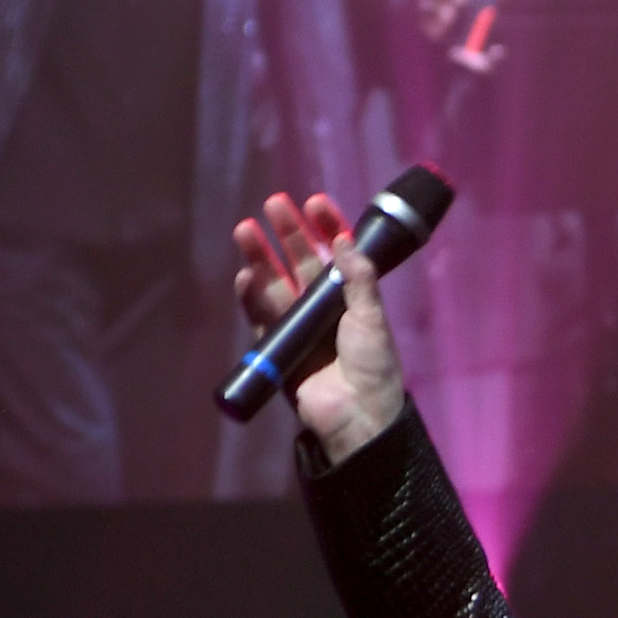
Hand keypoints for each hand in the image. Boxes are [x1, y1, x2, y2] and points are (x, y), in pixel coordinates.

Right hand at [231, 190, 408, 461]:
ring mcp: (299, 325)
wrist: (356, 415)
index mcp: (351, 296)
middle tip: (274, 203)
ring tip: (245, 230)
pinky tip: (245, 276)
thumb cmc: (372, 365)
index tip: (314, 202)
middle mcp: (323, 306)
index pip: (336, 253)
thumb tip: (343, 241)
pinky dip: (251, 297)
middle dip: (288, 232)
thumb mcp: (372, 317)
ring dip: (260, 257)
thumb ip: (358, 279)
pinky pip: (261, 317)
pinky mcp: (278, 347)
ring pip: (275, 283)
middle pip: (300, 261)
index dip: (326, 227)